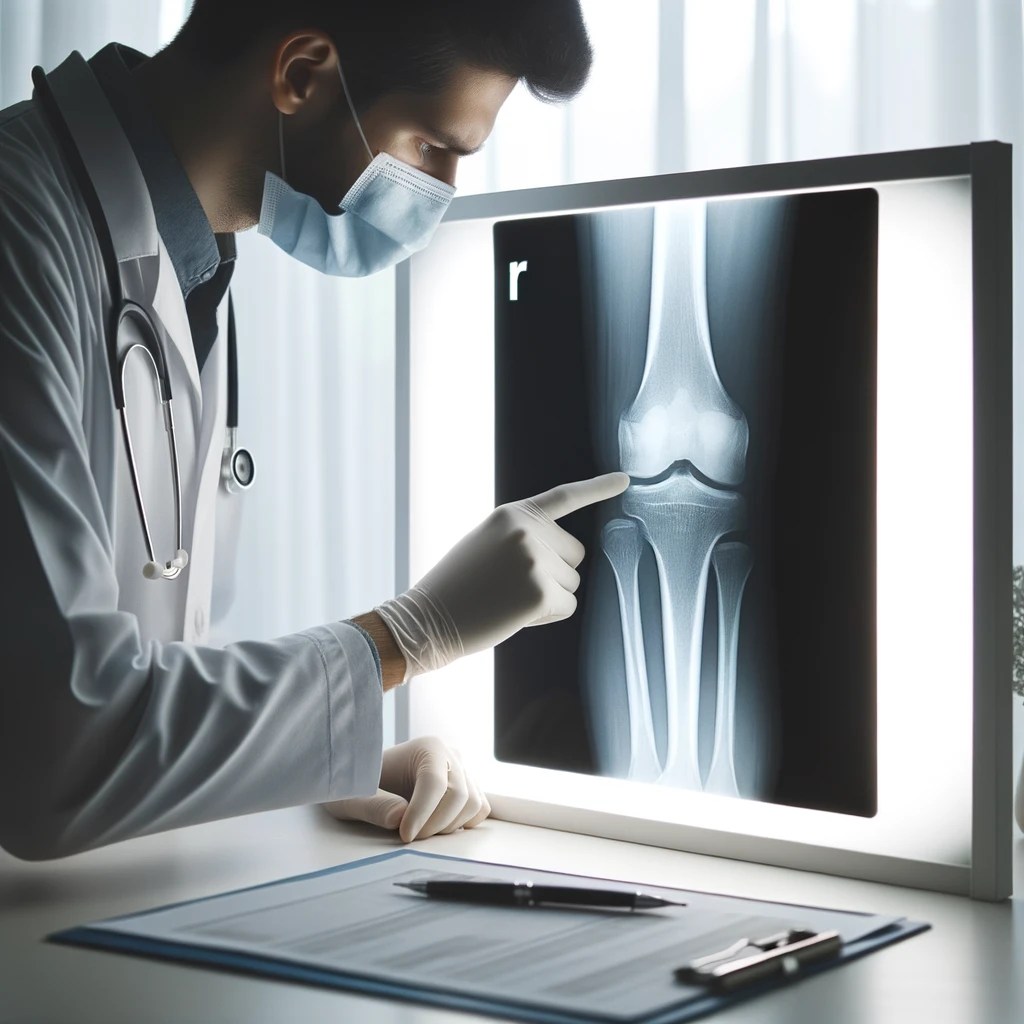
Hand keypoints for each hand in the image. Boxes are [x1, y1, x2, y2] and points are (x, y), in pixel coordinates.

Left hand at [323, 736, 489, 842]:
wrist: (369, 783)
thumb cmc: (361, 786)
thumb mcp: (355, 796)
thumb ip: (374, 805)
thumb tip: (399, 817)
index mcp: (427, 747)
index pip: (434, 782)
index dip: (421, 813)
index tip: (404, 835)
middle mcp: (450, 755)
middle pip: (458, 795)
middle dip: (434, 823)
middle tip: (409, 836)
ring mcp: (464, 771)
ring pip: (472, 804)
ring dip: (448, 826)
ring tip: (421, 829)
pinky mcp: (470, 788)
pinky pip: (480, 810)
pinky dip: (462, 824)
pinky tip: (436, 825)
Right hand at [374, 472, 629, 678]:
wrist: (426, 619)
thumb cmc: (456, 587)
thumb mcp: (486, 543)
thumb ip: (523, 537)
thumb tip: (565, 553)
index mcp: (513, 514)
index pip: (564, 497)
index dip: (598, 488)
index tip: (626, 480)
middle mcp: (527, 530)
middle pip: (576, 554)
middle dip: (554, 572)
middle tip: (511, 585)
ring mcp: (535, 559)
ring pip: (572, 582)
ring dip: (548, 596)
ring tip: (507, 599)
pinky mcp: (541, 591)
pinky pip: (567, 606)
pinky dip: (547, 616)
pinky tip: (514, 614)